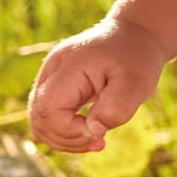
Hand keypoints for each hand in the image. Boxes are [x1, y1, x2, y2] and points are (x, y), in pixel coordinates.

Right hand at [27, 17, 164, 151]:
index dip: (71, 131)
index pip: (50, 111)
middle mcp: (51, 70)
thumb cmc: (136, 57)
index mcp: (68, 67)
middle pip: (39, 119)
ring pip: (39, 121)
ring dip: (65, 138)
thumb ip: (116, 107)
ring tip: (97, 139)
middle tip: (100, 142)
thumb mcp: (137, 82)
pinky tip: (90, 130)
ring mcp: (50, 76)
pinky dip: (65, 130)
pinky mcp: (55, 84)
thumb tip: (93, 130)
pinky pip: (48, 116)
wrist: (135, 34)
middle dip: (67, 139)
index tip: (101, 133)